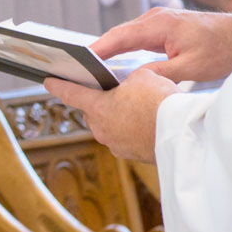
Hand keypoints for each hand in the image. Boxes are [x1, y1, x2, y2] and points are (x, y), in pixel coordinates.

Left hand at [45, 68, 176, 161]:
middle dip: (101, 102)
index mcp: (97, 107)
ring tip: (138, 107)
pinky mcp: (130, 154)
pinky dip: (131, 130)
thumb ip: (128, 79)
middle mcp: (100, 128)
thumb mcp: (143, 76)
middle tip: (116, 92)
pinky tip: (147, 123)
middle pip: (93, 111)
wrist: (183, 135)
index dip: (58, 85)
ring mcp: (115, 144)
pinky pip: (125, 138)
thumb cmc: (161, 103)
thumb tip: (128, 85)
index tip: (48, 81)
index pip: (71, 93)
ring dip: (118, 117)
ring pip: (109, 126)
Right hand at [88, 6, 231, 83]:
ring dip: (109, 50)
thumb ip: (159, 73)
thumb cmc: (223, 49)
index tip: (78, 62)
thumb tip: (133, 80)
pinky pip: (135, 37)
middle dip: (97, 51)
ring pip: (125, 36)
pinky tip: (115, 63)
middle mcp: (154, 19)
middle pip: (117, 35)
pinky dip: (122, 48)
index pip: (118, 37)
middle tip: (77, 70)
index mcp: (159, 25)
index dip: (96, 50)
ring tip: (90, 69)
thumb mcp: (191, 68)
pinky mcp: (162, 27)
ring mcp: (158, 21)